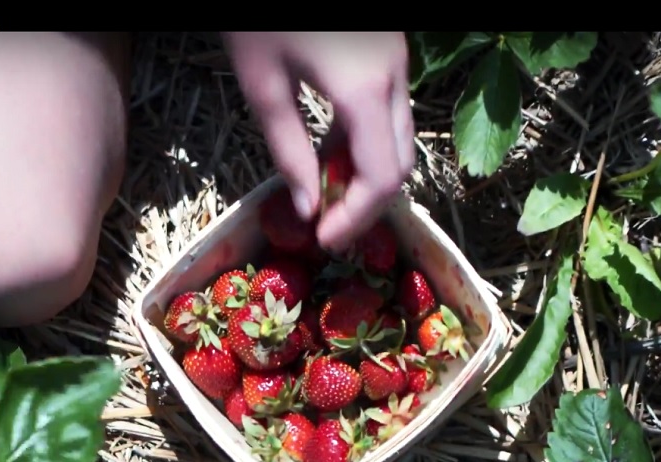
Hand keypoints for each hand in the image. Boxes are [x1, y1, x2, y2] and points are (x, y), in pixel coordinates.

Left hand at [222, 32, 414, 250]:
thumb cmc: (260, 13)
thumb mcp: (264, 85)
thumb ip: (289, 150)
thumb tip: (308, 206)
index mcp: (366, 89)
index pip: (381, 177)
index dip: (357, 219)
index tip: (324, 240)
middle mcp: (396, 76)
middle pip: (400, 162)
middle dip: (366, 203)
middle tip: (325, 224)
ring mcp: (398, 60)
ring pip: (398, 137)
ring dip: (367, 173)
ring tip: (323, 193)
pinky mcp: (388, 50)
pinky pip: (388, 111)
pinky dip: (365, 141)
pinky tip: (330, 152)